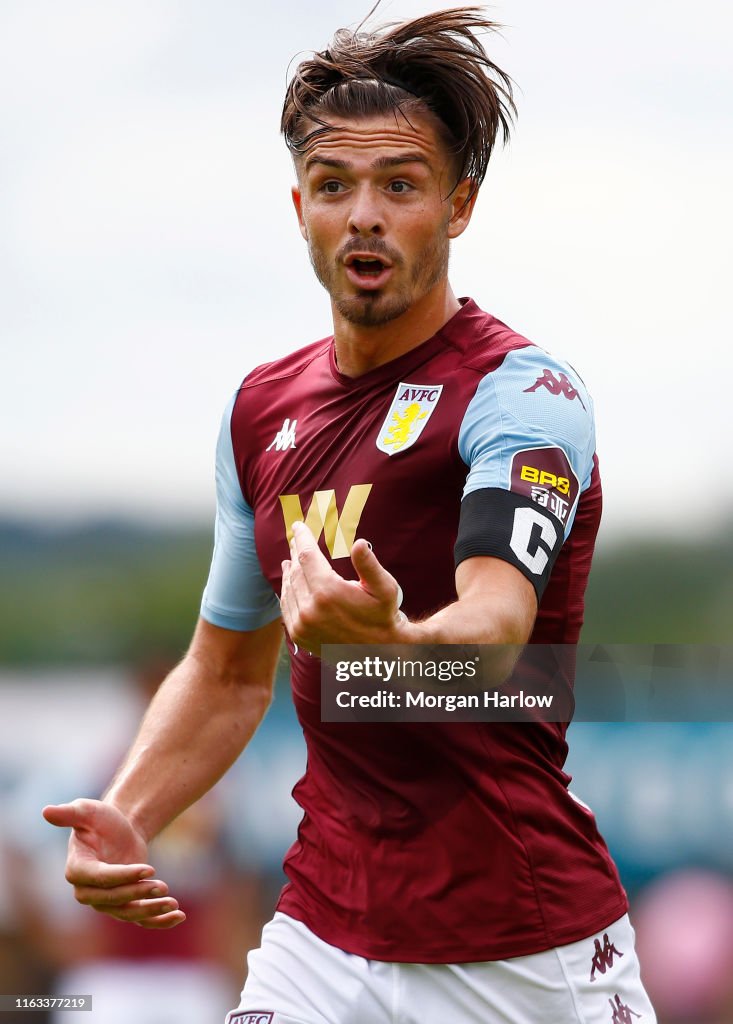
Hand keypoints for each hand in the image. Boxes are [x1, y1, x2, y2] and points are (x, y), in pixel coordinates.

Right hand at [42, 799, 185, 928]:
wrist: (120, 829)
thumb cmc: (101, 819)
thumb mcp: (87, 811)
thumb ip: (69, 813)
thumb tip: (46, 811)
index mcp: (78, 870)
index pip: (100, 879)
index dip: (124, 876)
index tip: (150, 868)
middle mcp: (88, 892)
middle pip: (113, 900)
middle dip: (138, 894)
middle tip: (163, 885)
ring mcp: (107, 902)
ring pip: (128, 913)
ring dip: (151, 910)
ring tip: (174, 903)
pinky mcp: (125, 905)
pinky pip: (141, 920)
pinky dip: (159, 921)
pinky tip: (179, 917)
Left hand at [280, 521, 407, 654]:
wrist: (378, 654)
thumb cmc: (383, 616)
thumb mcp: (385, 588)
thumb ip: (370, 565)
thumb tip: (360, 544)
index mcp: (328, 593)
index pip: (306, 556)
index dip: (302, 538)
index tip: (298, 525)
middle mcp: (309, 609)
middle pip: (296, 571)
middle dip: (296, 552)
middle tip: (296, 538)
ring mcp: (301, 624)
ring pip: (288, 588)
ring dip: (289, 571)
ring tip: (291, 559)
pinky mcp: (299, 636)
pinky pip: (287, 607)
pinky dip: (287, 591)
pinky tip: (290, 582)